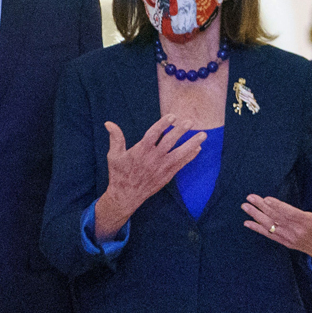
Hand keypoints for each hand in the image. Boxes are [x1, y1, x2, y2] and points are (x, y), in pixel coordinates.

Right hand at [94, 115, 205, 239]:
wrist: (126, 196)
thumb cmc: (119, 174)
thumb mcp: (114, 155)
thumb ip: (115, 138)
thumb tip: (108, 123)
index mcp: (140, 150)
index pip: (154, 133)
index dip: (163, 124)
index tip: (172, 116)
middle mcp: (153, 158)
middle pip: (170, 141)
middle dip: (181, 131)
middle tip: (190, 121)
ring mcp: (161, 167)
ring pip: (180, 153)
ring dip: (192, 143)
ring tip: (203, 135)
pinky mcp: (167, 176)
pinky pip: (181, 164)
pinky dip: (190, 156)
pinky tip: (198, 148)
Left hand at [241, 184, 311, 260]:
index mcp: (307, 222)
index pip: (289, 213)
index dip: (277, 206)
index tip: (266, 199)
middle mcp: (296, 231)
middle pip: (276, 218)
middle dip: (261, 207)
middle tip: (250, 198)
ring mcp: (289, 238)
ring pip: (270, 226)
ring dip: (256, 216)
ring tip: (245, 207)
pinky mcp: (285, 242)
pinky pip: (269, 235)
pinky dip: (257, 229)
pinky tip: (247, 223)